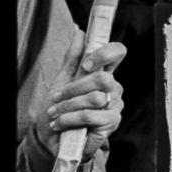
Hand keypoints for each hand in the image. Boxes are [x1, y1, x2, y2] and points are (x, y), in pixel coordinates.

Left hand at [36, 39, 126, 167]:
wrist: (54, 140)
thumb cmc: (60, 110)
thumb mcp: (62, 81)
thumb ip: (72, 58)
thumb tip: (80, 31)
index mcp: (104, 74)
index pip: (117, 53)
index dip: (105, 53)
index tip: (87, 64)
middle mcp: (114, 87)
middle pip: (102, 77)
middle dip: (73, 89)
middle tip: (56, 98)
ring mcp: (115, 105)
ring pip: (94, 97)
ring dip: (67, 106)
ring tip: (55, 114)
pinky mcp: (111, 123)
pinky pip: (90, 115)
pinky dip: (69, 119)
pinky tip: (60, 124)